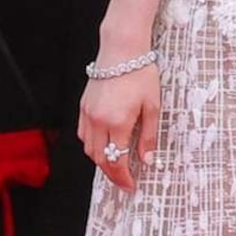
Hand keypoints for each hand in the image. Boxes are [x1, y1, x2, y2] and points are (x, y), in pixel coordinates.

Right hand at [79, 60, 162, 194]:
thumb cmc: (141, 74)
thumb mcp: (152, 107)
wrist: (121, 50)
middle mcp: (98, 120)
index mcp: (117, 122)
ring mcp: (88, 114)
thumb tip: (147, 160)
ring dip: (101, 161)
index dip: (123, 177)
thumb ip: (148, 136)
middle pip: (100, 159)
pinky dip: (92, 146)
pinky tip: (103, 146)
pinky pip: (83, 134)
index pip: (117, 161)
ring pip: (89, 148)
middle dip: (112, 174)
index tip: (131, 186)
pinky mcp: (83, 106)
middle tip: (124, 181)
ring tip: (115, 166)